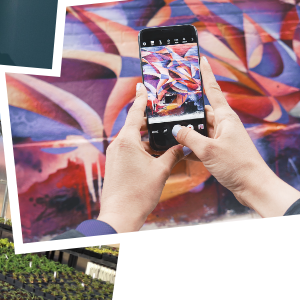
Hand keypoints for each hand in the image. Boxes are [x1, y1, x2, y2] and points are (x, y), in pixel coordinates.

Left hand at [95, 83, 186, 231]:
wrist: (120, 215)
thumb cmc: (138, 193)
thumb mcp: (161, 171)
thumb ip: (173, 154)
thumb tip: (184, 145)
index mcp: (127, 140)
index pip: (135, 112)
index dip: (141, 98)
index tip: (142, 85)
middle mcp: (118, 144)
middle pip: (135, 125)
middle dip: (150, 120)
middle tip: (165, 113)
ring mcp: (116, 154)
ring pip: (134, 138)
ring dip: (148, 136)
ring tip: (165, 134)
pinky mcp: (116, 164)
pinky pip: (130, 149)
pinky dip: (143, 147)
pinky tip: (157, 152)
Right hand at [172, 54, 299, 216]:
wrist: (254, 187)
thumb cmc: (237, 165)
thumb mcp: (208, 150)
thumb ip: (190, 138)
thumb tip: (176, 129)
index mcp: (226, 117)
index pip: (212, 89)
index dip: (205, 73)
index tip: (201, 58)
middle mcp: (225, 124)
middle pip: (202, 111)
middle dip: (188, 108)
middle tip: (171, 102)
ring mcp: (224, 138)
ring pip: (201, 128)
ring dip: (189, 130)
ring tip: (171, 128)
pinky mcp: (222, 151)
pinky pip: (203, 143)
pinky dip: (193, 145)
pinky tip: (181, 150)